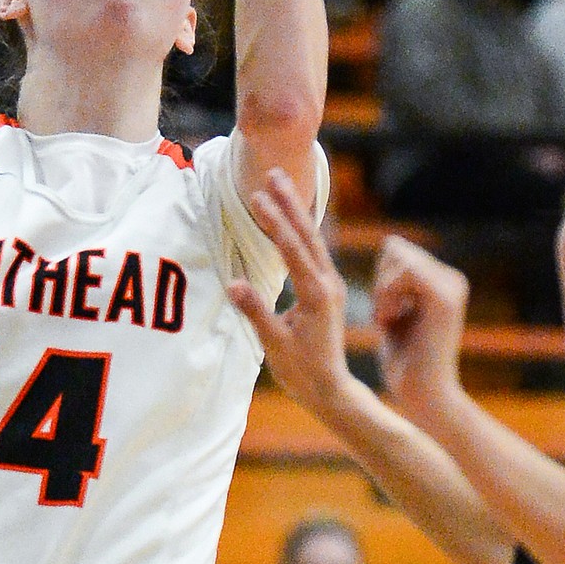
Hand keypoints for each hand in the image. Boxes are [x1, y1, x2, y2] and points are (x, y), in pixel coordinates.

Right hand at [228, 167, 364, 422]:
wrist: (331, 389)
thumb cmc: (302, 371)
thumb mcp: (275, 344)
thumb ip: (256, 311)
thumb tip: (233, 283)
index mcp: (316, 294)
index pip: (293, 250)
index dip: (275, 223)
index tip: (257, 198)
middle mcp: (327, 283)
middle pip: (307, 235)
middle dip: (290, 203)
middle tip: (274, 174)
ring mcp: (329, 284)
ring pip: (313, 240)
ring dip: (296, 211)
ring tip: (280, 184)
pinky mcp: (326, 289)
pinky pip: (313, 251)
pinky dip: (301, 229)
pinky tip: (292, 215)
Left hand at [373, 235, 468, 419]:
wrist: (422, 395)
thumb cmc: (404, 362)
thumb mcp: (395, 313)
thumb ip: (394, 284)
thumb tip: (389, 244)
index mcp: (443, 281)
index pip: (396, 249)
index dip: (378, 275)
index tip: (382, 310)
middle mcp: (453, 279)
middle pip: (395, 248)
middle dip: (379, 280)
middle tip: (384, 316)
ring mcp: (452, 286)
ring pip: (398, 256)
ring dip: (381, 290)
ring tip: (387, 320)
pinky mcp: (445, 298)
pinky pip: (405, 272)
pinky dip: (387, 295)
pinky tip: (388, 321)